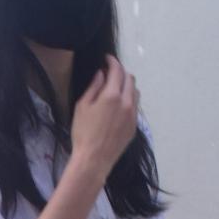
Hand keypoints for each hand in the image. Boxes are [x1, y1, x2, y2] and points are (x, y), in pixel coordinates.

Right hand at [70, 55, 138, 179]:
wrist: (94, 159)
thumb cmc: (83, 133)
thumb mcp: (82, 107)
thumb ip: (93, 87)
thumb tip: (101, 75)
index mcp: (112, 95)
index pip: (117, 70)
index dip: (112, 61)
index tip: (107, 59)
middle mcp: (127, 102)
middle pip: (130, 79)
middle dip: (121, 72)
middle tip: (110, 74)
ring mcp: (133, 115)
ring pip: (135, 92)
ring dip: (127, 86)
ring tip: (115, 89)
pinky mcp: (134, 126)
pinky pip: (135, 106)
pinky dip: (129, 100)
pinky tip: (119, 106)